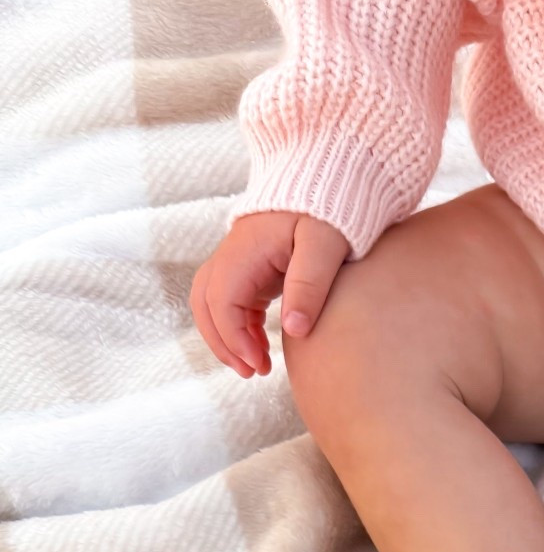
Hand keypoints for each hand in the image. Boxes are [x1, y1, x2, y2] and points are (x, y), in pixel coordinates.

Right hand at [190, 212, 350, 378]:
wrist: (329, 178)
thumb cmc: (331, 209)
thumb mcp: (325, 244)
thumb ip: (309, 283)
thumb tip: (295, 329)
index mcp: (246, 249)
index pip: (221, 300)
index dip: (233, 338)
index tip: (259, 365)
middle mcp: (234, 253)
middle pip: (205, 303)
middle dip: (222, 342)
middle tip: (252, 372)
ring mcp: (240, 260)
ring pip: (213, 304)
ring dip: (228, 338)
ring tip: (258, 366)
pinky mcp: (252, 267)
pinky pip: (232, 302)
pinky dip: (241, 328)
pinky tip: (262, 348)